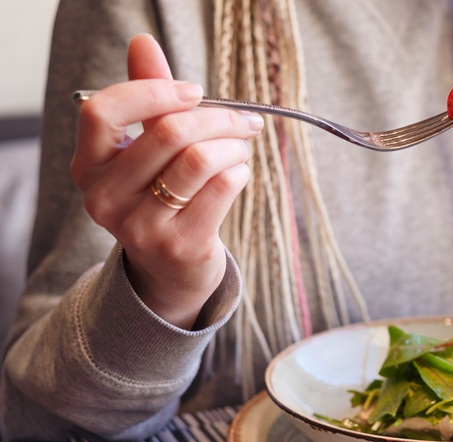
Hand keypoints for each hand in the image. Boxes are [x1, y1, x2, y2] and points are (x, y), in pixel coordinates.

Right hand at [70, 34, 262, 328]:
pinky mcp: (179, 245)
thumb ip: (146, 97)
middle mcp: (104, 197)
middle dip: (218, 117)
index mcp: (88, 165)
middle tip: (244, 120)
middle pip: (169, 133)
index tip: (193, 91)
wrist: (174, 266)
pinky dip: (240, 171)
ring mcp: (139, 226)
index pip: (104, 110)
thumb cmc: (162, 195)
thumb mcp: (147, 146)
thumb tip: (143, 42)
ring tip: (242, 146)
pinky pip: (222, 188)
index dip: (153, 91)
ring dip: (234, 144)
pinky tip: (240, 172)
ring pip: (200, 160)